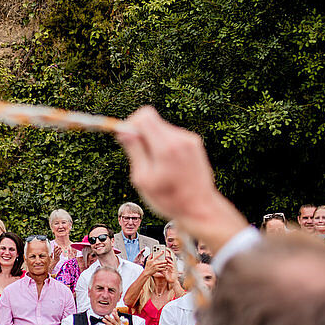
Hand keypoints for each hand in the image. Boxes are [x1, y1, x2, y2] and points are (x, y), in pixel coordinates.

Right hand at [114, 107, 244, 253]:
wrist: (200, 208)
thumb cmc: (169, 199)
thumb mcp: (143, 179)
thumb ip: (134, 151)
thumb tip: (124, 131)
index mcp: (166, 147)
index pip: (145, 116)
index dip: (131, 124)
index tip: (126, 140)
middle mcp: (180, 139)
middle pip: (152, 120)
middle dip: (141, 134)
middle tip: (140, 157)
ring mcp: (190, 140)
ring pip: (161, 129)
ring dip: (153, 141)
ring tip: (157, 166)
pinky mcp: (195, 143)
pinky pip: (172, 136)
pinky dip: (164, 145)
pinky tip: (168, 166)